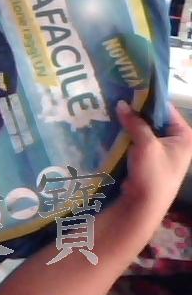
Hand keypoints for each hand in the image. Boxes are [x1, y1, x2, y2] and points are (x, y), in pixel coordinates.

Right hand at [117, 101, 191, 216]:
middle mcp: (174, 141)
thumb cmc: (153, 175)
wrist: (143, 206)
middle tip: (116, 97)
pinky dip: (124, 132)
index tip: (129, 88)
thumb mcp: (146, 144)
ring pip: (142, 128)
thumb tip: (121, 103)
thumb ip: (135, 122)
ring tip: (110, 108)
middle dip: (135, 110)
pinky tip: (110, 124)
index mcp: (184, 136)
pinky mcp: (146, 157)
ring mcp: (159, 150)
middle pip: (153, 118)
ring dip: (128, 121)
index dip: (148, 99)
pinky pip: (135, 139)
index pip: (166, 109)